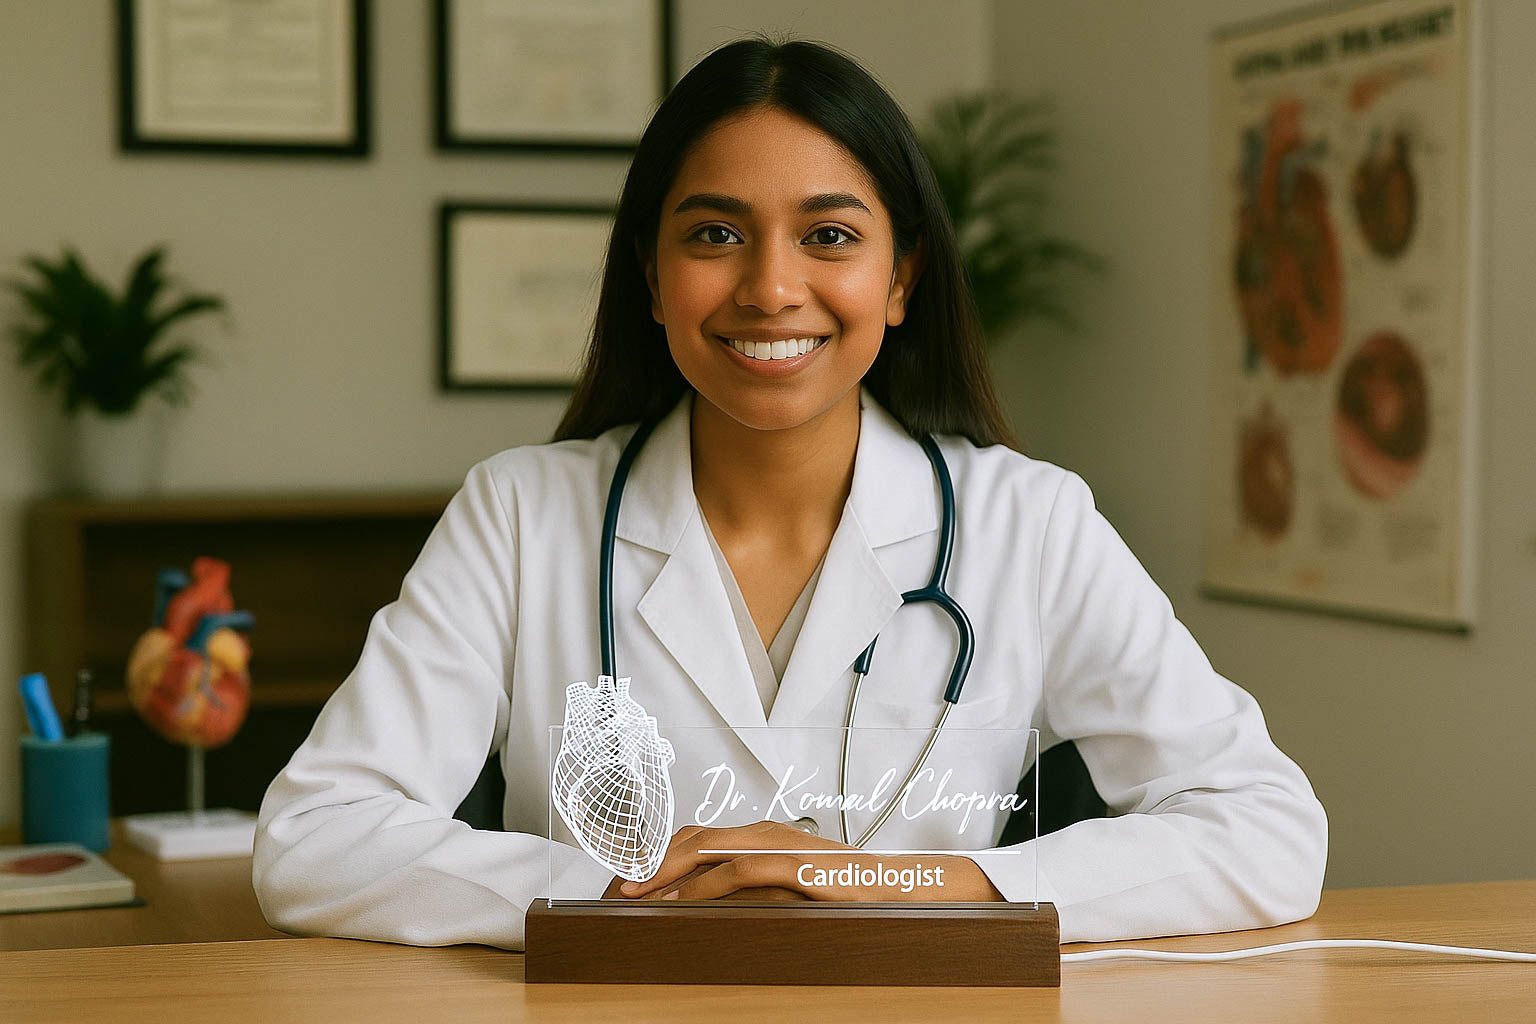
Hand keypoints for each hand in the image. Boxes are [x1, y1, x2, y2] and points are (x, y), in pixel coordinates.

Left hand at [615, 821, 1003, 901]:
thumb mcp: (790, 890)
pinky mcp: (790, 862)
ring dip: (664, 870)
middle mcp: (762, 831)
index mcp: (760, 834)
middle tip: (617, 887)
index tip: (629, 881)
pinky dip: (700, 884)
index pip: (697, 838)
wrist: (897, 887)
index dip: (658, 856)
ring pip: (704, 847)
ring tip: (634, 893)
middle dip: (649, 860)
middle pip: (691, 836)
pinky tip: (678, 900)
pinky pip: (735, 869)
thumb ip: (752, 891)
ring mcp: (776, 843)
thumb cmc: (844, 892)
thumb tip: (707, 908)